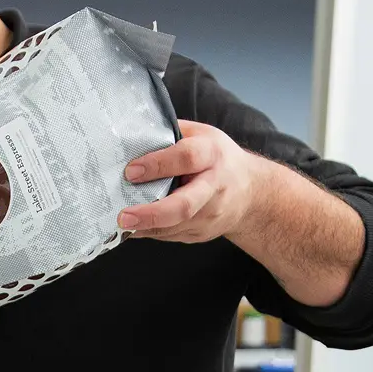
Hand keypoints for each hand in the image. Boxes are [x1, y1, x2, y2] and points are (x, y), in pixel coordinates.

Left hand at [118, 121, 267, 242]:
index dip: (157, 165)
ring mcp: (209, 214)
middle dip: (151, 213)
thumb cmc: (217, 159)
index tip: (130, 171)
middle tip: (124, 217)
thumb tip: (132, 137)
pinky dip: (150, 232)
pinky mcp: (202, 233)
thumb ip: (171, 135)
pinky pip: (171, 236)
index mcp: (212, 155)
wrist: (250, 192)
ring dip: (144, 228)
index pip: (186, 158)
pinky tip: (135, 227)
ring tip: (121, 225)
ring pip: (174, 226)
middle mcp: (214, 187)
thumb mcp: (200, 136)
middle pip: (184, 205)